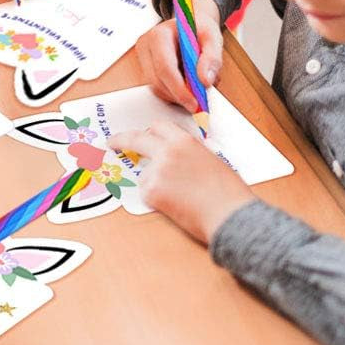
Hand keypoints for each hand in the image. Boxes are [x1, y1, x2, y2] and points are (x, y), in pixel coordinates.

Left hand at [108, 122, 254, 244]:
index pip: (157, 127)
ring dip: (155, 184)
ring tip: (181, 198)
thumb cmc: (229, 194)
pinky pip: (148, 193)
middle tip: (113, 143)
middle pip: (136, 138)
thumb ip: (189, 154)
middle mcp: (167, 151)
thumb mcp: (211, 161)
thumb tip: (176, 158)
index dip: (148, 132)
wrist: (232, 216)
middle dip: (121, 140)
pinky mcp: (152, 190)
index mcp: (184, 141)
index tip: (140, 134)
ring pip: (145, 174)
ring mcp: (157, 170)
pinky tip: (177, 206)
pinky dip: (157, 200)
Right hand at [136, 0, 223, 112]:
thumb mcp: (212, 38)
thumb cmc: (198, 29)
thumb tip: (205, 81)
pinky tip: (186, 85)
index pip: (164, 67)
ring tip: (196, 87)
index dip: (179, 88)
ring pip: (157, 87)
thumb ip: (212, 58)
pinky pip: (158, 87)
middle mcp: (146, 46)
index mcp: (159, 35)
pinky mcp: (146, 68)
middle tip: (200, 103)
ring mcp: (143, 58)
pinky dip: (174, 92)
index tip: (195, 103)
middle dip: (179, 95)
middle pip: (157, 80)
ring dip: (178, 95)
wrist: (190, 25)